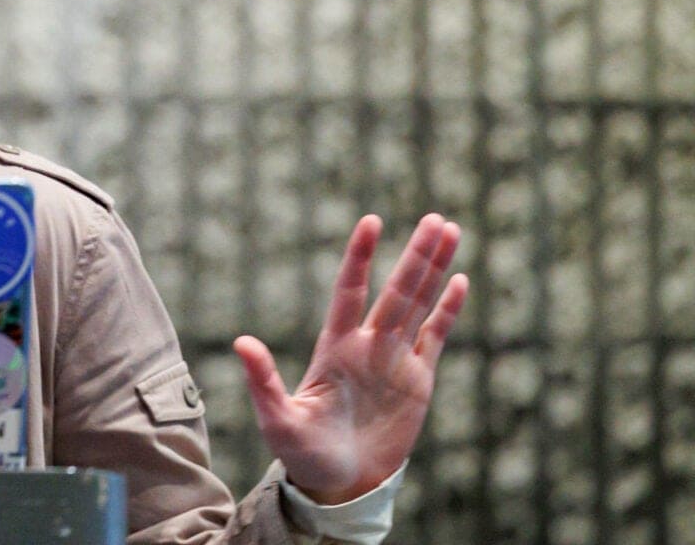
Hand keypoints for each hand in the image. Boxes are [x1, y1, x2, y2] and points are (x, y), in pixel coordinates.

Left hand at [234, 214, 468, 503]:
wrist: (337, 482)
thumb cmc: (302, 452)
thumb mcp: (278, 418)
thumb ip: (263, 380)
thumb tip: (241, 342)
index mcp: (334, 347)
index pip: (350, 290)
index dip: (360, 257)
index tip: (372, 221)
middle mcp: (366, 344)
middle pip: (396, 290)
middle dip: (416, 255)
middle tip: (437, 218)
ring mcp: (394, 359)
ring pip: (418, 304)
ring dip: (434, 269)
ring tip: (450, 230)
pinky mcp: (418, 381)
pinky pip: (434, 337)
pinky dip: (447, 311)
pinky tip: (459, 281)